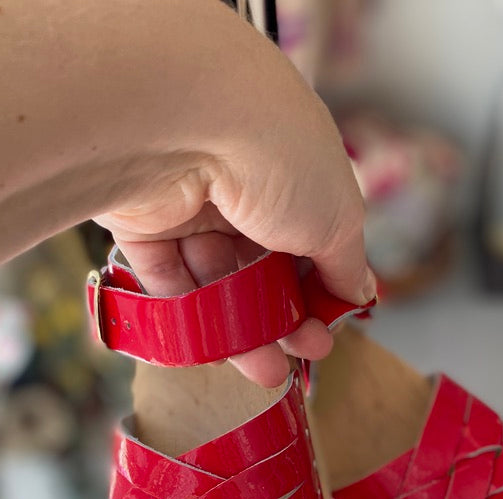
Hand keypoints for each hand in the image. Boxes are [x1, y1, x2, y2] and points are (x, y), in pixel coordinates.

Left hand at [95, 15, 373, 386]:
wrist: (185, 124)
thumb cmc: (278, 157)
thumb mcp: (338, 218)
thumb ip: (346, 264)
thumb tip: (359, 293)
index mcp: (293, 168)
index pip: (308, 240)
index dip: (320, 289)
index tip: (329, 327)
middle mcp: (241, 182)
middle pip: (262, 269)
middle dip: (284, 319)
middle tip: (301, 354)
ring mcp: (189, 203)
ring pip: (217, 283)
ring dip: (242, 331)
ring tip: (264, 370)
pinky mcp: (143, 225)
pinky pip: (169, 283)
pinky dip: (191, 318)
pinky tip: (216, 350)